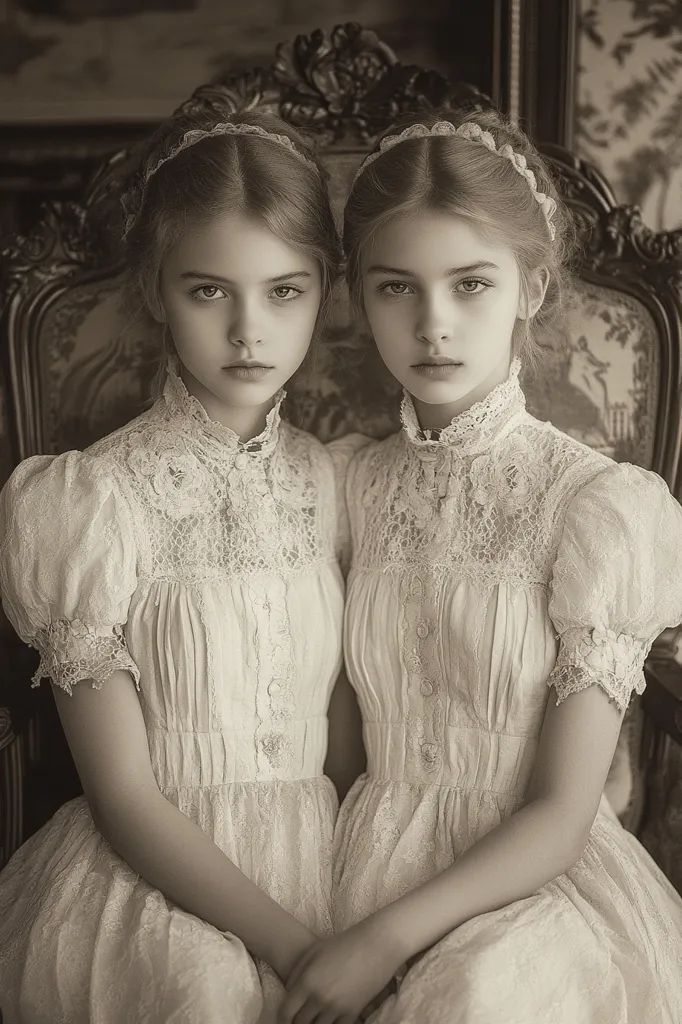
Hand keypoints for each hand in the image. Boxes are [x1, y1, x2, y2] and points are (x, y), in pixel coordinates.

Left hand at [277, 918, 402, 1023]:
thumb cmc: (344, 943)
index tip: (284, 1020)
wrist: (377, 944)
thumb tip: (288, 992)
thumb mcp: (315, 951)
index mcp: (307, 981)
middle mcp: (319, 998)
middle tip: (299, 1019)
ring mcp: (337, 1008)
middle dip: (297, 1023)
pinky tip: (330, 1020)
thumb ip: (296, 972)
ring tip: (314, 1019)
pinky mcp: (353, 1013)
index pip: (286, 1012)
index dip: (282, 1019)